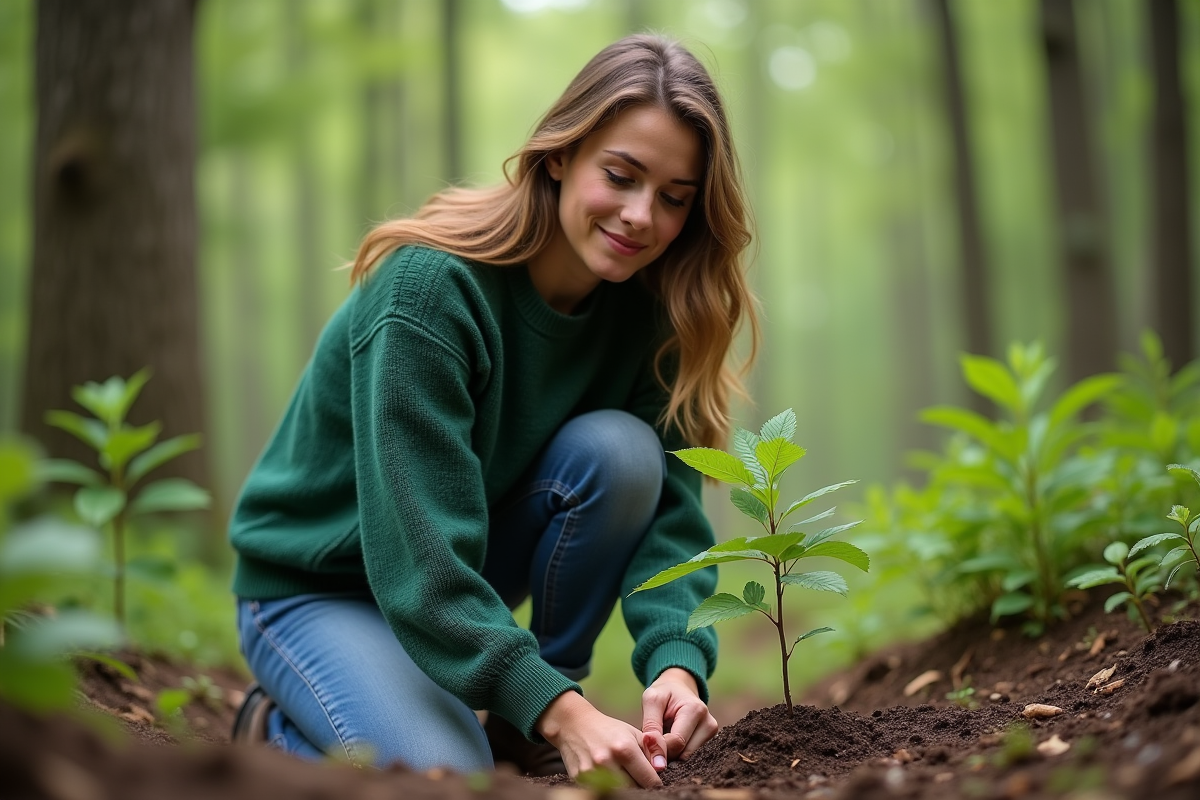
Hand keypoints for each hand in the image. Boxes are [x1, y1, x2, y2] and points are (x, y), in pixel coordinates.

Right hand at [535, 691, 661, 787]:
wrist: (574, 724)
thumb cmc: (608, 729)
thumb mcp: (633, 734)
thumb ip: (651, 751)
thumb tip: (662, 769)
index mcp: (624, 749)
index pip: (650, 780)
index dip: (654, 782)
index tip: (654, 780)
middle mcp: (607, 762)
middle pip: (634, 789)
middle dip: (639, 785)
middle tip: (638, 777)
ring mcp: (592, 773)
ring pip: (619, 792)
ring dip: (625, 787)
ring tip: (624, 775)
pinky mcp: (580, 779)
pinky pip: (601, 790)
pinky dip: (607, 786)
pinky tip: (608, 776)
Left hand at [640, 667, 718, 769]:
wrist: (680, 688)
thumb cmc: (663, 694)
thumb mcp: (651, 700)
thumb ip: (651, 727)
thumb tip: (657, 761)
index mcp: (695, 710)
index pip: (676, 742)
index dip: (657, 749)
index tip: (643, 747)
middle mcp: (709, 724)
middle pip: (683, 754)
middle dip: (665, 753)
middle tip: (652, 741)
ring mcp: (712, 736)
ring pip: (687, 760)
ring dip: (671, 755)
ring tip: (663, 739)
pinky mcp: (711, 743)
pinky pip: (691, 759)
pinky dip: (678, 755)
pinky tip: (671, 744)